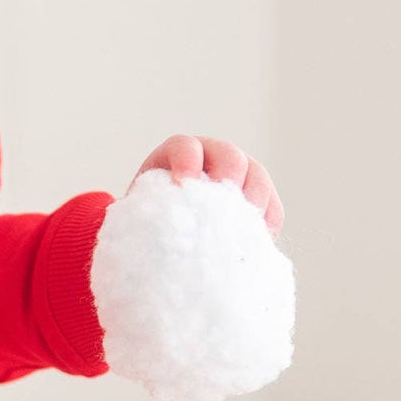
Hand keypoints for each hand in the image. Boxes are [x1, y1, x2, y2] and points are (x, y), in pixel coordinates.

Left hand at [129, 135, 283, 237]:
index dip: (186, 160)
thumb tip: (129, 253)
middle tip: (223, 199)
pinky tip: (261, 240)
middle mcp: (210, 160)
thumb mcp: (136, 222)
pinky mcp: (255, 203)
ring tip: (246, 224)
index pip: (184, 147)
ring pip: (255, 177)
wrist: (162, 245)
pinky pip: (271, 206)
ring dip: (254, 198)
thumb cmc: (142, 232)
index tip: (183, 184)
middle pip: (228, 155)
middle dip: (228, 174)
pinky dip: (267, 221)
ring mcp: (237, 180)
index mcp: (174, 158)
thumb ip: (138, 223)